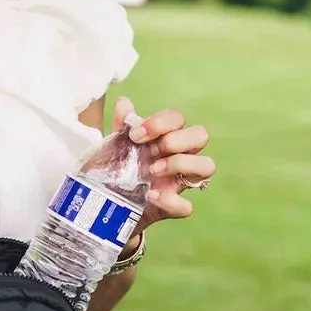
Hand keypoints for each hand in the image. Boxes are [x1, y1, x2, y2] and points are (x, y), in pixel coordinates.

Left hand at [119, 97, 214, 233]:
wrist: (104, 205)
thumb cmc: (114, 170)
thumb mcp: (114, 146)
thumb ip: (121, 126)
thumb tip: (124, 102)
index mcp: (165, 138)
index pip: (178, 119)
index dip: (161, 122)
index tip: (135, 135)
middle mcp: (178, 156)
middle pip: (201, 135)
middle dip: (176, 139)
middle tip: (151, 151)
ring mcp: (177, 182)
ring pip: (207, 166)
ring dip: (182, 163)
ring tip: (153, 171)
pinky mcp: (171, 208)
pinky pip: (186, 207)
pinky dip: (171, 201)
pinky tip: (150, 196)